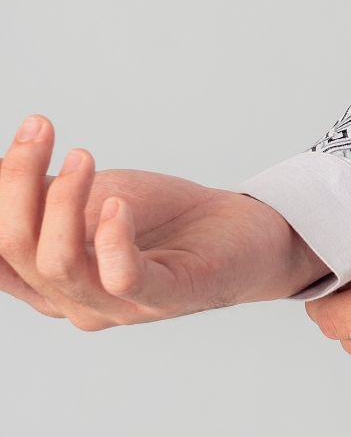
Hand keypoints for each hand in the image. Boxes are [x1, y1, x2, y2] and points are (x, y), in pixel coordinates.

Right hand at [0, 115, 328, 328]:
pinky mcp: (164, 298)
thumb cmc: (163, 218)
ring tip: (83, 156)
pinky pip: (121, 276)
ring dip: (62, 198)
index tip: (20, 141)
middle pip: (15, 249)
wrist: (240, 232)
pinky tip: (118, 203)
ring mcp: (119, 306)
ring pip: (58, 262)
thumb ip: (41, 193)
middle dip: (17, 182)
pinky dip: (111, 236)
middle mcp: (74, 302)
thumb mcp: (89, 196)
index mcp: (49, 282)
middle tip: (40, 129)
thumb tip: (3, 166)